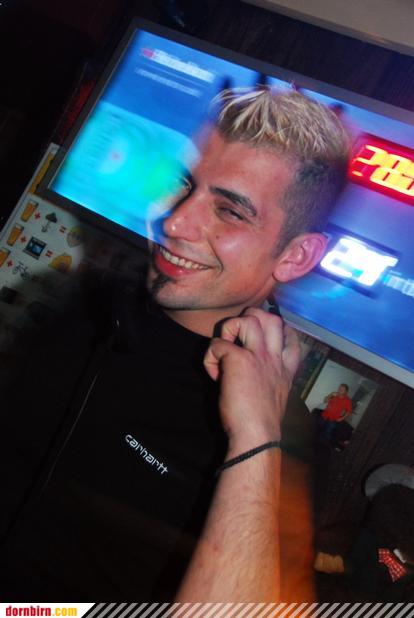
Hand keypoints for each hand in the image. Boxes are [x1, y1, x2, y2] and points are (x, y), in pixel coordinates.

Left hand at [204, 307, 300, 454]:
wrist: (257, 436)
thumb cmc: (262, 424)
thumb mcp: (276, 397)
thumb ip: (270, 380)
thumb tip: (253, 375)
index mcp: (284, 369)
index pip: (291, 336)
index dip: (278, 330)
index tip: (266, 339)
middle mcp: (274, 358)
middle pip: (271, 318)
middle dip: (252, 318)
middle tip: (238, 336)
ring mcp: (257, 356)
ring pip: (248, 319)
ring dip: (230, 328)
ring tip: (225, 348)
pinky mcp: (237, 360)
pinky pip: (217, 343)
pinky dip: (210, 357)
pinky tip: (214, 375)